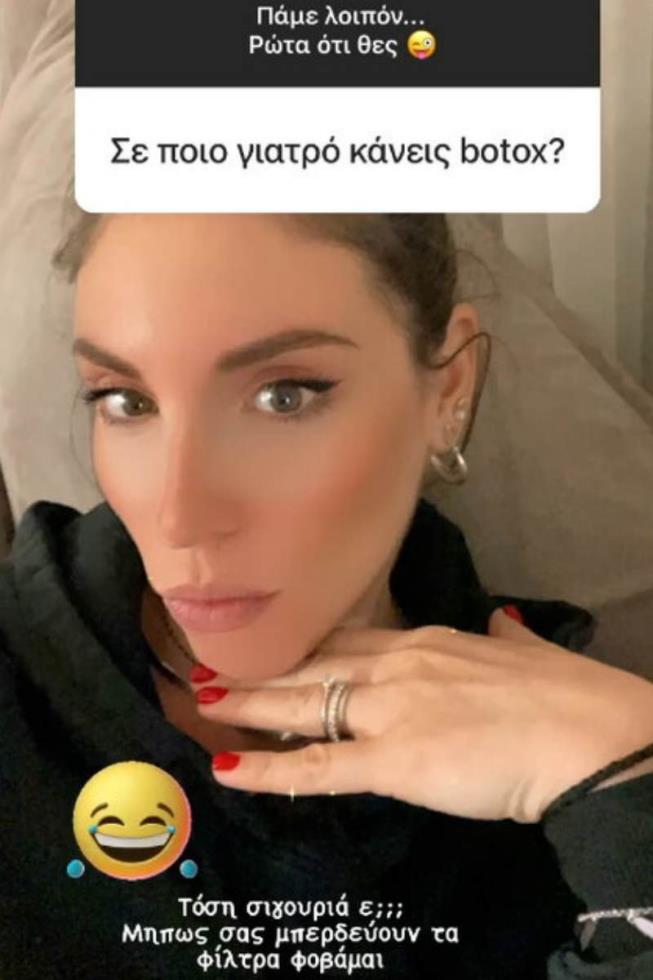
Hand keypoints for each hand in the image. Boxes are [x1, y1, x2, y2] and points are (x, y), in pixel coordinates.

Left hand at [192, 609, 652, 822]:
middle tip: (211, 663)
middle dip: (260, 667)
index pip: (349, 640)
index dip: (305, 645)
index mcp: (427, 642)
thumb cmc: (563, 695)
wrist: (584, 733)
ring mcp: (389, 711)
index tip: (272, 645)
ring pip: (302, 704)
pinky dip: (269, 770)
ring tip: (201, 699)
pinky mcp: (393, 761)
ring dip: (247, 703)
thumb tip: (502, 623)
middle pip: (312, 664)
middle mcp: (397, 667)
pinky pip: (319, 766)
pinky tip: (229, 767)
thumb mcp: (526, 652)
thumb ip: (506, 636)